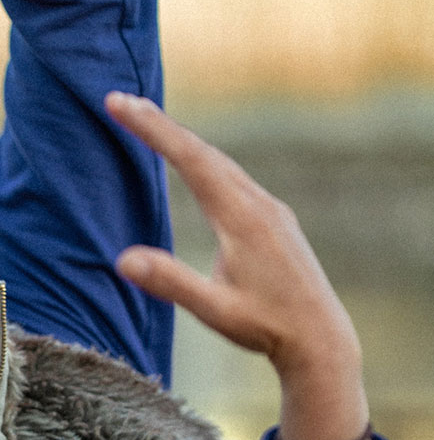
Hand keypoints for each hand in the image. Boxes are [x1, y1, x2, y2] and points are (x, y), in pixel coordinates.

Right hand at [106, 92, 371, 439]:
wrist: (322, 340)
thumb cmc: (267, 327)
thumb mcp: (214, 310)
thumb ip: (171, 282)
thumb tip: (123, 260)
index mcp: (242, 217)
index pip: (189, 158)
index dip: (151, 128)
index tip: (118, 103)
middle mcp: (258, 203)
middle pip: (203, 150)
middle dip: (160, 124)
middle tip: (121, 100)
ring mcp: (270, 209)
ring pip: (220, 161)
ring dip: (182, 140)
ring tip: (150, 122)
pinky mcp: (274, 220)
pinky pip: (233, 177)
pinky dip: (205, 160)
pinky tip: (197, 165)